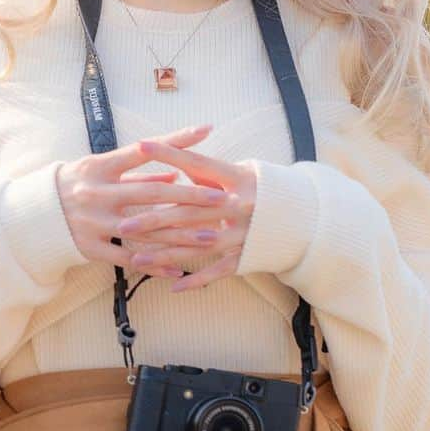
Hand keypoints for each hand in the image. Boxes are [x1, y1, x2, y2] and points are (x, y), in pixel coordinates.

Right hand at [55, 125, 227, 277]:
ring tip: (211, 237)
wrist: (36, 213)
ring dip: (181, 235)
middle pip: (151, 194)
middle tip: (221, 199)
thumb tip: (175, 173)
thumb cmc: (77, 183)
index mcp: (101, 167)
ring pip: (145, 230)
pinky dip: (154, 265)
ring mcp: (94, 222)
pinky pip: (128, 259)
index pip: (144, 151)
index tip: (205, 133)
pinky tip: (178, 270)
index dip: (175, 141)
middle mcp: (98, 193)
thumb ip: (137, 172)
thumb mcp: (101, 169)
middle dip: (189, 197)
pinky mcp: (91, 248)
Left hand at [115, 135, 257, 291]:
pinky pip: (216, 271)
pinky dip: (195, 279)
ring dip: (165, 253)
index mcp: (238, 178)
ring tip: (136, 257)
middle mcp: (240, 205)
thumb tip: (177, 164)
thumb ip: (209, 173)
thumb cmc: (264, 188)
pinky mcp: (245, 256)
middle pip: (189, 212)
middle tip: (124, 223)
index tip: (141, 145)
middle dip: (154, 219)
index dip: (169, 154)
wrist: (304, 216)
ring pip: (197, 245)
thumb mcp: (242, 172)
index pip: (197, 163)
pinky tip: (172, 284)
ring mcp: (243, 233)